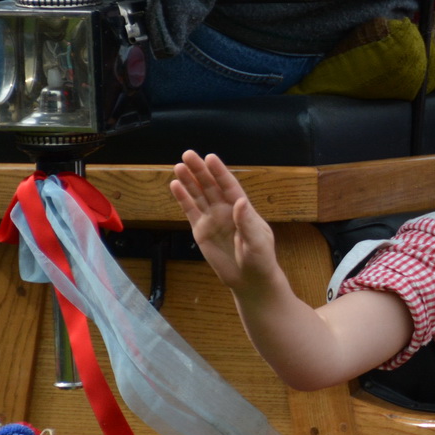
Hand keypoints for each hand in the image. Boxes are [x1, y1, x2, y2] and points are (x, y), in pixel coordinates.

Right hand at [169, 151, 283, 298]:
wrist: (249, 279)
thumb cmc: (260, 259)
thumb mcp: (257, 241)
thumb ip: (247, 222)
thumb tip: (239, 201)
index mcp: (243, 208)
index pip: (229, 186)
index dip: (220, 172)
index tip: (210, 157)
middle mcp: (226, 209)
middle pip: (211, 186)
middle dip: (200, 171)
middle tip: (187, 154)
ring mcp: (212, 219)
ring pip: (198, 196)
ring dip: (188, 181)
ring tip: (178, 166)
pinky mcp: (201, 230)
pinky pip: (190, 211)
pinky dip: (183, 199)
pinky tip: (175, 185)